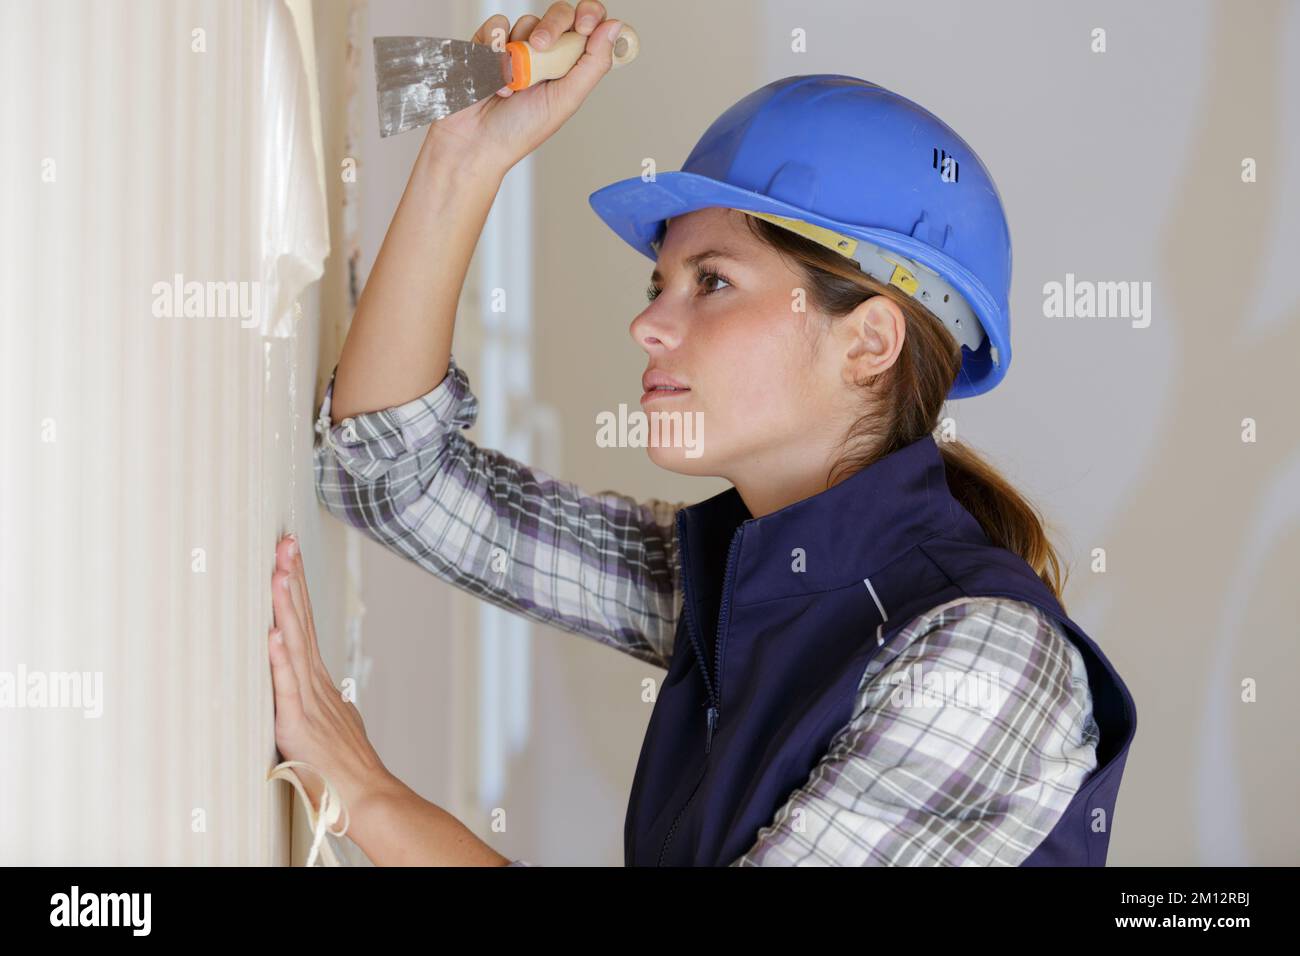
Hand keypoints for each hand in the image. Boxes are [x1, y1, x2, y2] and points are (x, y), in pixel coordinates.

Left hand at [268, 533, 395, 819]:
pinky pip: (286, 688)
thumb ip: (329, 703)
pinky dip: (280, 659)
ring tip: (279, 573)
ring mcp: (309, 701)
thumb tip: (330, 692)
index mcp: (319, 682)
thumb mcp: (340, 724)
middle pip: (302, 622)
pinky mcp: (298, 724)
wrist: (367, 797)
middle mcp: (315, 684)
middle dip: (292, 580)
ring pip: (295, 645)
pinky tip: (273, 635)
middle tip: (285, 544)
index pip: (305, 624)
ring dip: (286, 608)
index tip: (289, 556)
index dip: (297, 589)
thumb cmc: (348, 768)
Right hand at [426, 2, 623, 173]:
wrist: (474, 142)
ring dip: (520, 52)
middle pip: (560, 14)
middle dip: (554, 24)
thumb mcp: (566, 100)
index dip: (590, 15)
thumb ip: (593, 63)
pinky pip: (496, 25)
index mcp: (569, 68)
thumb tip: (615, 27)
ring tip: (513, 84)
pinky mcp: (487, 45)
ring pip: (527, 21)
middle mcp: (545, 56)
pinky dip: (494, 48)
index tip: (585, 25)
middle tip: (542, 44)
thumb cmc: (519, 131)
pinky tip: (492, 77)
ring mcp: (516, 49)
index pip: (588, 27)